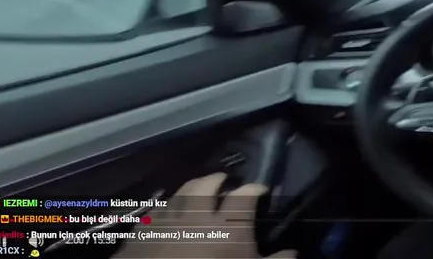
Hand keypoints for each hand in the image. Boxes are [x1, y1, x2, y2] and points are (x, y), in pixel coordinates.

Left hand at [114, 173, 294, 258]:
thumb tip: (292, 254)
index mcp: (228, 226)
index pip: (244, 196)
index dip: (254, 189)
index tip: (260, 190)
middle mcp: (197, 216)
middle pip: (206, 185)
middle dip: (217, 180)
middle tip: (224, 182)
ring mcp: (166, 223)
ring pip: (179, 194)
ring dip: (190, 189)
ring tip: (197, 189)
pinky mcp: (140, 235)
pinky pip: (154, 212)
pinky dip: (163, 208)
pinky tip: (166, 211)